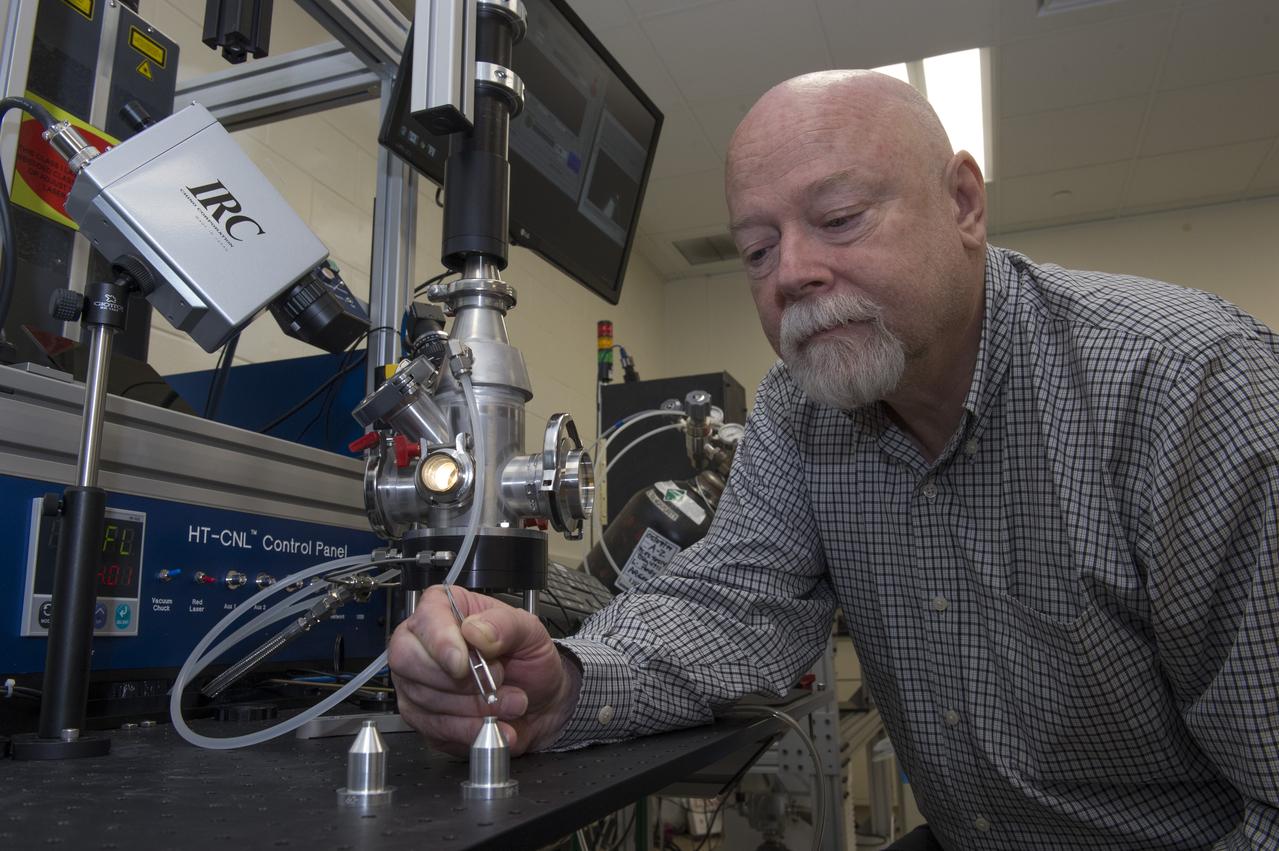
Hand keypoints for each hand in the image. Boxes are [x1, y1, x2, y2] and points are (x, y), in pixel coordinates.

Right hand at [389, 584, 580, 756]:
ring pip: (425, 699)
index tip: (462, 663)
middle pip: (407, 660)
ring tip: (510, 702)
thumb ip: (505, 625)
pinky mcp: (421, 718)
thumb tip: (475, 631)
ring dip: (474, 707)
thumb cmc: (528, 660)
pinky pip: (435, 728)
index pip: (424, 620)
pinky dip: (470, 730)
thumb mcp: (530, 632)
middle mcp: (421, 644)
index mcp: (445, 610)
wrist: (540, 703)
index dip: (439, 643)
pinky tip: (496, 724)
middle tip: (497, 682)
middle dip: (458, 681)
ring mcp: (415, 683)